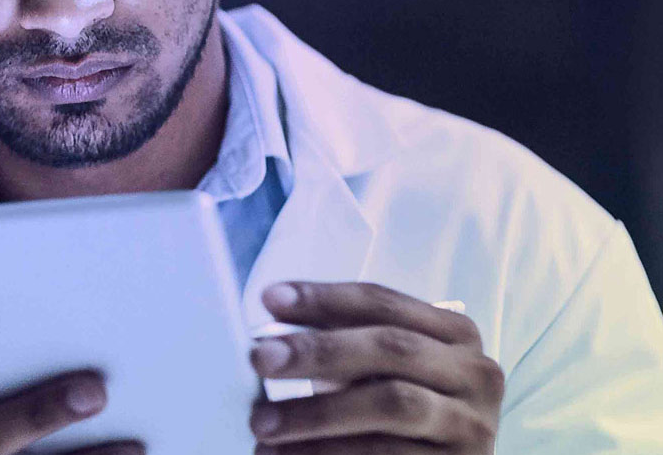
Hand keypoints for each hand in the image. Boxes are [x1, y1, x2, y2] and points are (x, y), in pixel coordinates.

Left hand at [248, 282, 503, 452]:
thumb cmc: (400, 413)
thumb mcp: (381, 370)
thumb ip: (343, 346)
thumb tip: (270, 335)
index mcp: (454, 332)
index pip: (381, 301)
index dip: (323, 297)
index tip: (269, 299)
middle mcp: (476, 373)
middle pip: (389, 348)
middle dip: (318, 350)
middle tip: (260, 358)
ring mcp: (474, 425)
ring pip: (390, 404)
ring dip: (317, 413)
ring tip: (262, 423)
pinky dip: (332, 454)